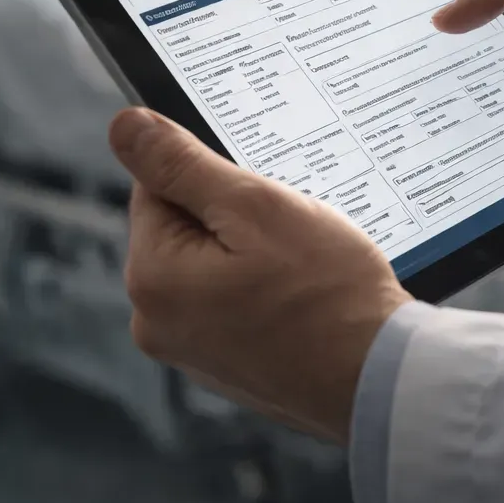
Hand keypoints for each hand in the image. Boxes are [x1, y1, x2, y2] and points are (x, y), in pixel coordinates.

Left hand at [111, 108, 411, 443]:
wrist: (378, 375)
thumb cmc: (326, 294)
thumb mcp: (254, 206)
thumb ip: (181, 163)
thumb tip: (125, 127)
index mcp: (151, 277)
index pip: (158, 186)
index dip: (215, 179)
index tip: (261, 196)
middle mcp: (156, 322)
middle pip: (185, 228)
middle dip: (235, 218)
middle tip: (289, 234)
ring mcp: (190, 349)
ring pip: (213, 264)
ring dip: (253, 254)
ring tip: (301, 269)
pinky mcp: (224, 364)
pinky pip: (233, 301)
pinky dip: (264, 290)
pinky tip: (302, 297)